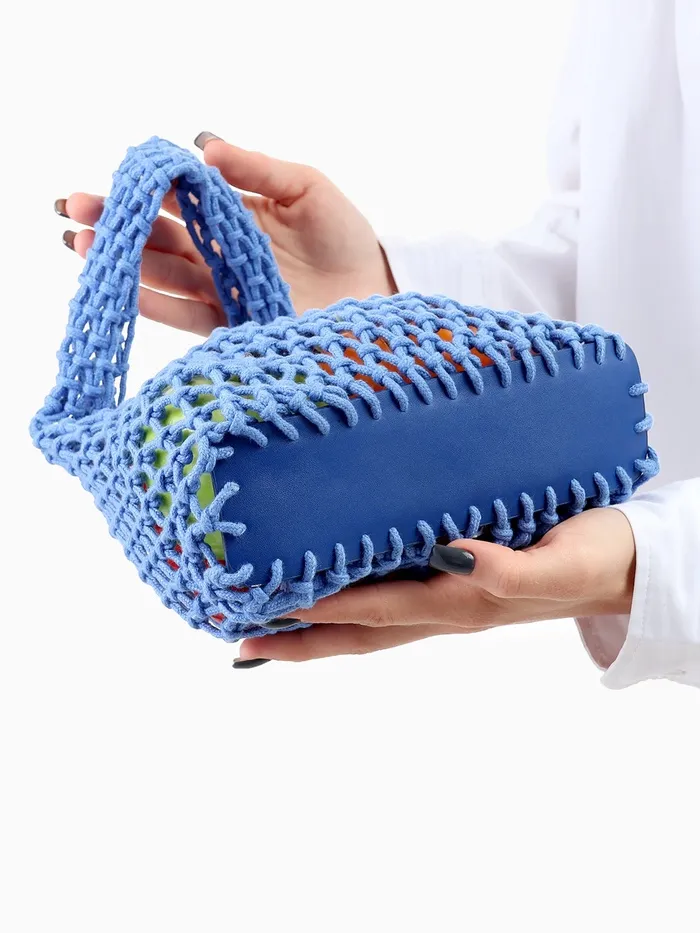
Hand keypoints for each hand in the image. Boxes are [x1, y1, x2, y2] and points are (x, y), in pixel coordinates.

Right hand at [57, 133, 395, 336]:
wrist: (377, 294)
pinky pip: (188, 316)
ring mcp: (224, 290)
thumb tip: (202, 146)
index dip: (145, 189)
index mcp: (234, 216)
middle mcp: (221, 254)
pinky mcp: (235, 325)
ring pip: (163, 274)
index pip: (180, 199)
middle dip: (117, 224)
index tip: (114, 179)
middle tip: (75, 211)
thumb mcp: (307, 188)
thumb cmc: (346, 238)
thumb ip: (256, 170)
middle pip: (159, 237)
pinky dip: (156, 305)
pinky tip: (128, 292)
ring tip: (83, 246)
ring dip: (124, 261)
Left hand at [234, 508, 635, 664]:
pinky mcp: (462, 582)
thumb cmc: (597, 559)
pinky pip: (397, 602)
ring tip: (271, 626)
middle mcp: (448, 608)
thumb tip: (454, 558)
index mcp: (463, 603)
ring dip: (321, 629)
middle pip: (361, 633)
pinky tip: (342, 592)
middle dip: (301, 640)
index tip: (266, 612)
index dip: (321, 613)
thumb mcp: (560, 564)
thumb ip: (509, 571)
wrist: (626, 567)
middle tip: (243, 642)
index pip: (375, 612)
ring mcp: (452, 602)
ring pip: (373, 623)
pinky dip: (358, 604)